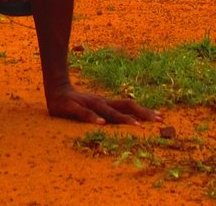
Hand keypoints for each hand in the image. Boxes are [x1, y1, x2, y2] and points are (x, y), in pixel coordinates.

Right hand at [46, 85, 160, 125]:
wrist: (54, 90)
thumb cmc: (76, 102)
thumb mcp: (94, 108)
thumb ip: (108, 114)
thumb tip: (127, 121)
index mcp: (107, 102)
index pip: (129, 105)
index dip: (145, 110)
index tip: (161, 117)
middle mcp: (101, 102)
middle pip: (125, 106)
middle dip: (142, 113)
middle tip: (158, 120)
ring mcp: (87, 104)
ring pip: (108, 110)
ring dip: (123, 118)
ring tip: (137, 126)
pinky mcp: (73, 107)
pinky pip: (84, 113)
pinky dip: (93, 118)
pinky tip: (102, 124)